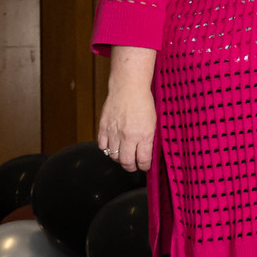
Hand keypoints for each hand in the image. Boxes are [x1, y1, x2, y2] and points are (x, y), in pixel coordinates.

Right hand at [96, 47, 158, 173]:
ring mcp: (114, 132)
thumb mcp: (154, 122)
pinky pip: (102, 146)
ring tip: (124, 157)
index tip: (145, 167)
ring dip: (118, 159)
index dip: (144, 167)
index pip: (143, 160)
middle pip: (126, 162)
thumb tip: (148, 153)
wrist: (128, 88)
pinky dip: (107, 149)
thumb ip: (150, 139)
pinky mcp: (103, 127)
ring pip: (113, 156)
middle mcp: (128, 136)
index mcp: (144, 135)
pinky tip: (113, 147)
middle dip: (131, 167)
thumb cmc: (144, 103)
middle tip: (134, 166)